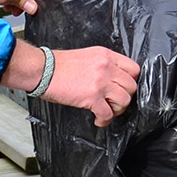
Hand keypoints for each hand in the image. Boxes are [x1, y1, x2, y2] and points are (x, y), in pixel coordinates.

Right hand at [3, 41, 138, 125]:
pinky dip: (104, 120)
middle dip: (125, 97)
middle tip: (115, 102)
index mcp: (106, 55)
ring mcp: (100, 82)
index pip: (133, 68)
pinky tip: (98, 119)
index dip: (131, 81)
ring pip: (124, 100)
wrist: (43, 70)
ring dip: (117, 110)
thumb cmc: (59, 65)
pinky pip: (108, 114)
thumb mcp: (87, 56)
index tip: (123, 88)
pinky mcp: (92, 97)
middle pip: (131, 86)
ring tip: (107, 111)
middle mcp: (106, 67)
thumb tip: (113, 79)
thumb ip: (103, 65)